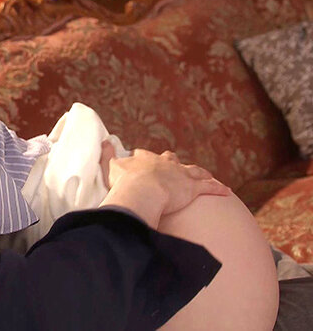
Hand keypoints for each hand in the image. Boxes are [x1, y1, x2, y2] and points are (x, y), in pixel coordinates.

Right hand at [102, 149, 229, 226]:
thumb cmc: (125, 181)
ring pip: (194, 171)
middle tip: (173, 165)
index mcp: (146, 158)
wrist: (143, 190)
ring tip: (204, 175)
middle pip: (171, 159)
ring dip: (199, 173)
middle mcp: (165, 163)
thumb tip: (104, 141)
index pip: (145, 155)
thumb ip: (106, 154)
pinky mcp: (193, 187)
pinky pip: (209, 187)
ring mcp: (181, 174)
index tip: (140, 159)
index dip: (143, 157)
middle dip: (172, 162)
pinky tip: (226, 191)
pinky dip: (217, 188)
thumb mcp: (110, 166)